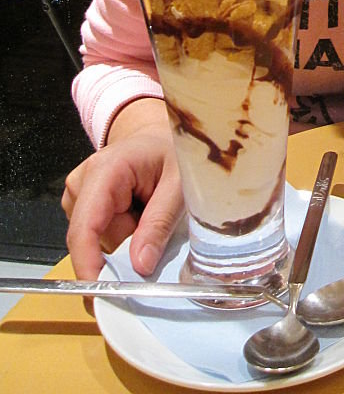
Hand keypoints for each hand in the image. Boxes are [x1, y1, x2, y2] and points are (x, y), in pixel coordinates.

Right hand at [62, 98, 182, 279]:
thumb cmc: (170, 150)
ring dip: (129, 238)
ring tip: (151, 210)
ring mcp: (78, 195)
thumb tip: (140, 266)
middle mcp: (82, 182)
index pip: (85, 229)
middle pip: (95, 241)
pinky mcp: (82, 206)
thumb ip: (159, 223)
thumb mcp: (179, 184)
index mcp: (105, 171)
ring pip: (100, 242)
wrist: (158, 135)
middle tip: (159, 229)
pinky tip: (138, 212)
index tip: (104, 295)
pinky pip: (102, 236)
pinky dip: (125, 233)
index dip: (89, 266)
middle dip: (128, 247)